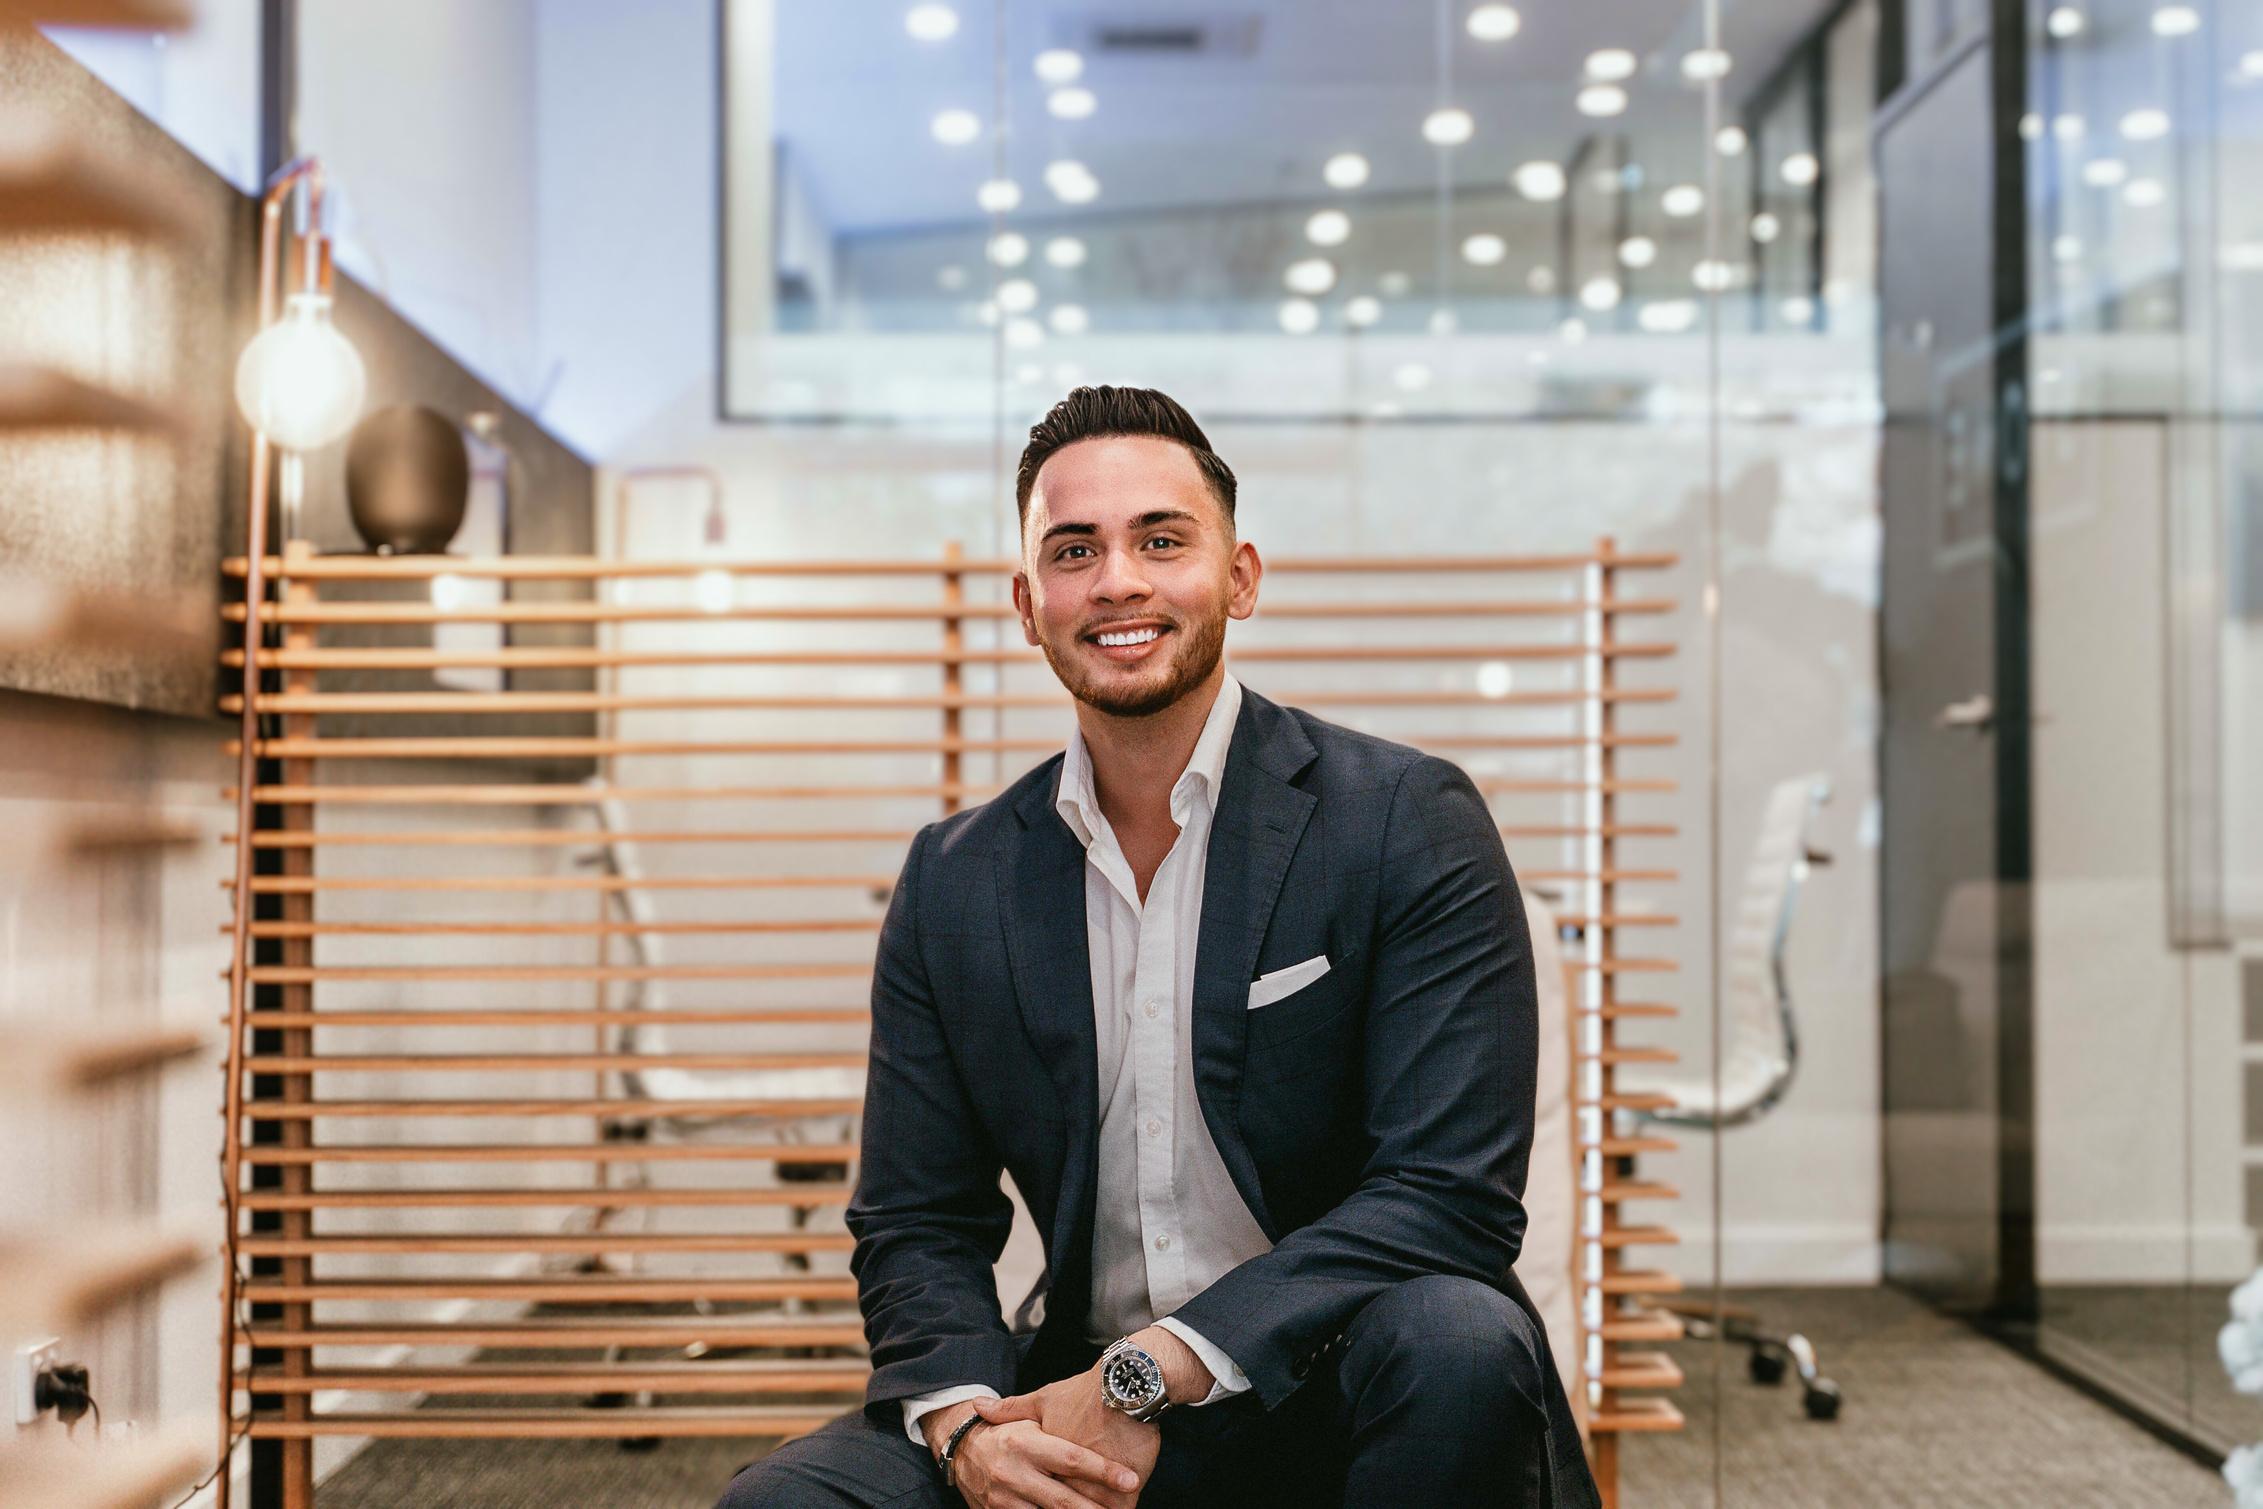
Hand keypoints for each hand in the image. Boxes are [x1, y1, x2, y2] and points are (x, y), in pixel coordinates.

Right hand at [923, 1400, 1143, 1508]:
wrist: (961, 1449)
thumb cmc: (1008, 1431)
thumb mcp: (1028, 1416)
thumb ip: (1056, 1416)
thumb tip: (1099, 1392)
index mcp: (1025, 1443)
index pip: (1070, 1459)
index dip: (1102, 1471)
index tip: (1130, 1480)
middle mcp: (1013, 1473)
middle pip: (1062, 1499)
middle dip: (1095, 1508)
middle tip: (1123, 1507)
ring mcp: (1004, 1499)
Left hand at [974, 1368, 1158, 1508]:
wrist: (1128, 1385)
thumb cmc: (1085, 1393)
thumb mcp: (1044, 1399)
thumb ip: (1011, 1410)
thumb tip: (977, 1405)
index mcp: (1043, 1459)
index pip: (1034, 1492)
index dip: (1029, 1501)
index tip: (1025, 1500)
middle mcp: (1068, 1478)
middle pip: (1062, 1506)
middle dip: (1064, 1508)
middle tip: (1062, 1505)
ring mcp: (1098, 1487)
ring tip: (1093, 1508)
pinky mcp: (1127, 1489)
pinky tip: (1115, 1508)